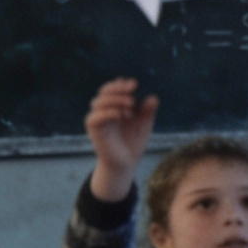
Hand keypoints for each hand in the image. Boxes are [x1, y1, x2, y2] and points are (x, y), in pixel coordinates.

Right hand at [84, 78, 157, 200]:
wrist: (126, 162)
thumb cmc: (134, 143)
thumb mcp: (144, 125)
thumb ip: (147, 112)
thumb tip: (153, 98)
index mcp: (114, 106)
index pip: (112, 89)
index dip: (120, 84)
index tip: (133, 84)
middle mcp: (104, 111)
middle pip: (104, 92)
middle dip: (117, 88)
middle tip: (132, 90)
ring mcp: (98, 120)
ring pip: (98, 102)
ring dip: (115, 100)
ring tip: (131, 107)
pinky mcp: (94, 130)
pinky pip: (94, 117)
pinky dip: (107, 113)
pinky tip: (122, 115)